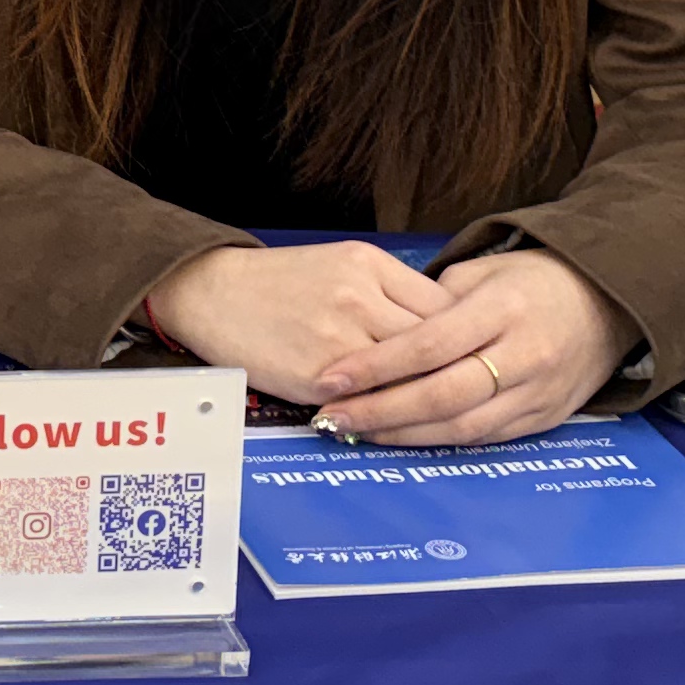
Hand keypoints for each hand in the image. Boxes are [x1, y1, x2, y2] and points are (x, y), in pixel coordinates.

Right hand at [137, 241, 457, 407]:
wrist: (211, 293)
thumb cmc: (279, 282)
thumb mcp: (342, 265)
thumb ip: (392, 291)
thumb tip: (445, 329)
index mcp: (369, 265)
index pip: (443, 309)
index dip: (464, 340)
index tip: (473, 360)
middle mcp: (359, 297)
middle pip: (434, 346)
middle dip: (454, 373)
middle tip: (470, 395)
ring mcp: (339, 338)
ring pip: (407, 377)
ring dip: (424, 398)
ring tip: (439, 413)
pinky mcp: (318, 376)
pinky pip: (370, 401)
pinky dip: (386, 412)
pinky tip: (395, 419)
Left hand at [312, 251, 627, 446]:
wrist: (608, 304)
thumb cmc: (532, 281)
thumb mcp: (483, 273)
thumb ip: (433, 304)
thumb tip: (380, 334)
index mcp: (503, 309)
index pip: (430, 344)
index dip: (377, 365)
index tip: (332, 378)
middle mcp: (524, 355)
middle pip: (443, 394)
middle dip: (382, 411)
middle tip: (333, 417)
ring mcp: (538, 392)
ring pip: (463, 427)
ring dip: (404, 435)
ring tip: (355, 432)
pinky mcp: (545, 419)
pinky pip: (486, 438)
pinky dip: (439, 442)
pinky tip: (401, 439)